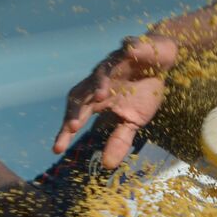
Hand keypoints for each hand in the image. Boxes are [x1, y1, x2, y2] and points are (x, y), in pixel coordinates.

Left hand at [53, 34, 178, 167]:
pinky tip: (129, 52)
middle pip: (81, 97)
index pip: (76, 118)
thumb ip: (119, 140)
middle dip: (77, 111)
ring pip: (98, 75)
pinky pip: (126, 50)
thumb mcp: (133, 121)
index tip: (57, 150)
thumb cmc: (142, 92)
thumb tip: (107, 165)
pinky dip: (129, 51)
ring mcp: (111, 66)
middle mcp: (97, 83)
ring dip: (98, 84)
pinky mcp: (128, 50)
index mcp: (97, 101)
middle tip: (74, 127)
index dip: (66, 132)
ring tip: (101, 97)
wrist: (159, 62)